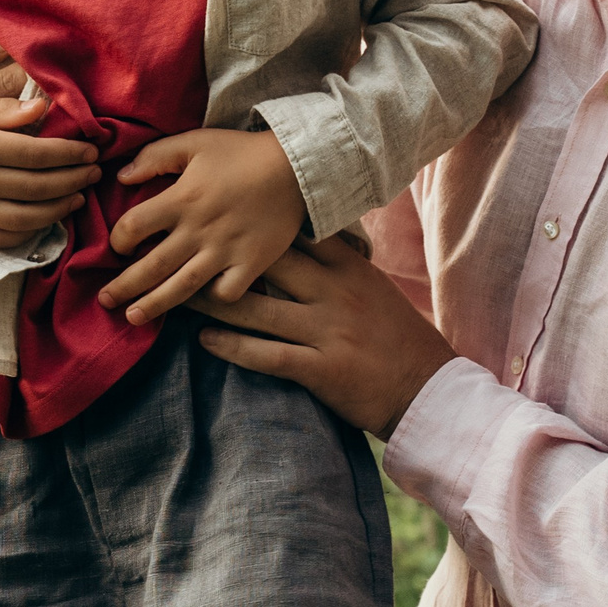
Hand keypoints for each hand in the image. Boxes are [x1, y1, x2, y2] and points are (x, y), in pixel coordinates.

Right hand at [0, 96, 98, 250]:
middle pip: (38, 186)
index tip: (91, 150)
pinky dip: (31, 233)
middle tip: (94, 172)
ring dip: (59, 208)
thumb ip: (2, 110)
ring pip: (26, 218)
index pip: (36, 153)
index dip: (69, 154)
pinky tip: (48, 219)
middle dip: (73, 179)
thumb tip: (44, 109)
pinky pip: (4, 239)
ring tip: (79, 196)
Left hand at [97, 129, 307, 324]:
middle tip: (105, 301)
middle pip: (150, 266)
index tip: (117, 247)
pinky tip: (200, 300)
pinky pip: (227, 291)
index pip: (133, 227)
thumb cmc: (242, 152)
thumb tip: (122, 177)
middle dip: (123, 287)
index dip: (117, 240)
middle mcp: (199, 230)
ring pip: (182, 287)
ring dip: (155, 305)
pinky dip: (213, 299)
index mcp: (182, 199)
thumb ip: (155, 156)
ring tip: (133, 318)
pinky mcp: (252, 263)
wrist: (297, 165)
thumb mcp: (195, 141)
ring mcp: (226, 250)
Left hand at [192, 239, 458, 437]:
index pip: (294, 235)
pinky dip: (232, 348)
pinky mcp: (321, 369)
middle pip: (266, 266)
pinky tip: (205, 342)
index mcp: (350, 268)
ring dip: (212, 305)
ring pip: (257, 311)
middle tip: (181, 254)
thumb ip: (338, 264)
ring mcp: (328, 330)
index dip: (253, 225)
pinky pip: (266, 355)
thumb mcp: (374, 287)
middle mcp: (336, 293)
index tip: (215, 216)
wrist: (428, 390)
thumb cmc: (398, 337)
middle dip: (221, 259)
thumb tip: (299, 241)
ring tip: (179, 298)